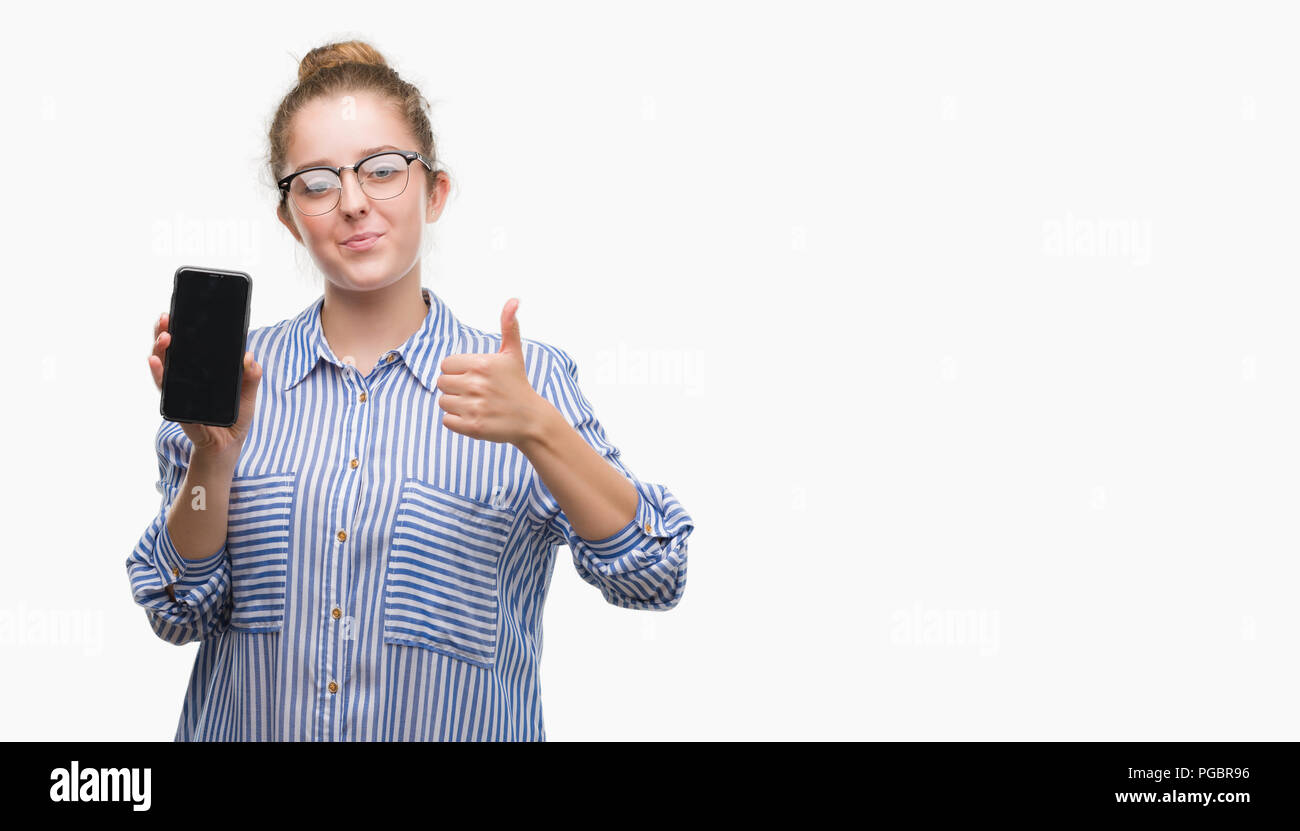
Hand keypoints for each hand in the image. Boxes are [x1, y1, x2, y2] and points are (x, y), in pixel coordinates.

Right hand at [149, 311, 262, 457]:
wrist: (227, 446)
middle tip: (165, 317)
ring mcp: (179, 390)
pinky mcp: (177, 405)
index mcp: (202, 369)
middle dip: (165, 332)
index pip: (189, 344)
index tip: (177, 310)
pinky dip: (160, 375)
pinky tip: (156, 362)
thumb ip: (251, 376)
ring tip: (164, 336)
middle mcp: (186, 377)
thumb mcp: (248, 394)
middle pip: (171, 350)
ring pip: (164, 365)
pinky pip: (166, 389)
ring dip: (160, 349)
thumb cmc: (235, 417)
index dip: (181, 327)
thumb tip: (249, 357)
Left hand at [437, 298, 546, 445]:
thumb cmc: (518, 384)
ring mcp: (474, 407)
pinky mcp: (472, 427)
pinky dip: (457, 421)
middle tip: (474, 392)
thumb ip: (509, 326)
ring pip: (443, 402)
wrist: (531, 419)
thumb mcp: (513, 354)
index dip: (457, 370)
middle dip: (455, 387)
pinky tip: (474, 417)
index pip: (446, 364)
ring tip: (474, 404)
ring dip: (455, 404)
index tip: (473, 376)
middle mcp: (477, 384)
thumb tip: (514, 300)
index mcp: (482, 364)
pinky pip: (447, 420)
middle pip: (442, 383)